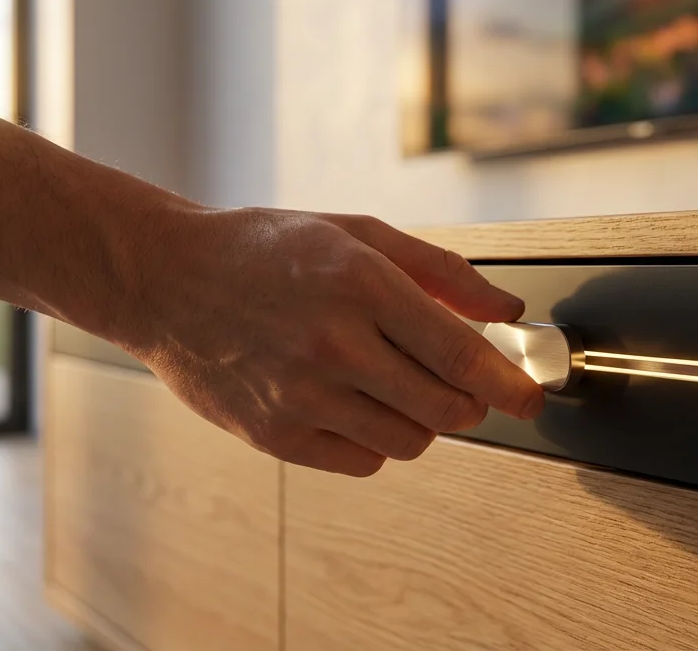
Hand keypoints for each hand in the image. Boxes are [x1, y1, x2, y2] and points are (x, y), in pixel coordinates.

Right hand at [120, 206, 543, 476]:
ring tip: (399, 387)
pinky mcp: (274, 435)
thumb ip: (441, 272)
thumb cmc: (267, 250)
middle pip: (445, 410)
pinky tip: (358, 406)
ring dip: (424, 423)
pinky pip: (361, 461)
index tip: (531, 398)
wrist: (166, 279)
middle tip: (465, 389)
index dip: (509, 385)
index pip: (460, 356)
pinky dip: (376, 443)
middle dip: (471, 405)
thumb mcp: (358, 235)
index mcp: (361, 284)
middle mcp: (334, 343)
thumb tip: (507, 311)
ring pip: (408, 443)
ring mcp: (301, 395)